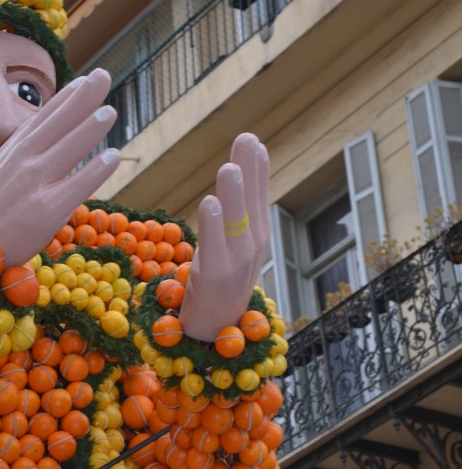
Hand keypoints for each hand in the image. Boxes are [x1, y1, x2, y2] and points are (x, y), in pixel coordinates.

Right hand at [0, 69, 120, 264]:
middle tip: (103, 76)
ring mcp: (32, 186)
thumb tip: (48, 132)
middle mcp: (21, 163)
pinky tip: (112, 156)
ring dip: (89, 129)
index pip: (43, 118)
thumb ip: (23, 152)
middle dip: (81, 99)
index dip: (65, 98)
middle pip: (56, 125)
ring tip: (109, 110)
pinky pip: (75, 187)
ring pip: (66, 150)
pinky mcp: (44, 212)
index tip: (85, 80)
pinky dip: (94, 170)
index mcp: (11, 152)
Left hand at [179, 134, 269, 341]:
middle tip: (246, 138)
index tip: (253, 141)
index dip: (257, 168)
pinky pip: (214, 246)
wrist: (216, 330)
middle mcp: (253, 245)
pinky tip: (209, 202)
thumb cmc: (220, 282)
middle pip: (251, 202)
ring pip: (235, 221)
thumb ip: (235, 213)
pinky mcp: (217, 276)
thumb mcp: (234, 243)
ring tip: (228, 168)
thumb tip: (236, 174)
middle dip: (248, 170)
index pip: (259, 194)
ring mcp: (237, 261)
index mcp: (257, 234)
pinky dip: (213, 224)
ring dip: (232, 194)